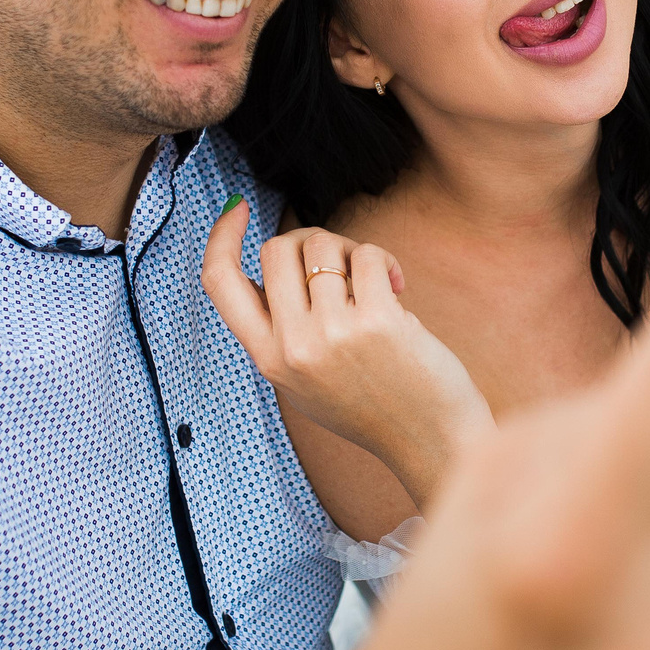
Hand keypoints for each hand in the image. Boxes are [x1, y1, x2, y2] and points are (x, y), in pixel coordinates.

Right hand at [202, 199, 491, 503]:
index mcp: (268, 359)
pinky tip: (398, 287)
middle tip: (342, 265)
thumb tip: (275, 260)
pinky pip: (367, 256)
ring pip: (323, 246)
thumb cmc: (372, 403)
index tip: (239, 209)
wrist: (430, 440)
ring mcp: (334, 334)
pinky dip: (384, 262)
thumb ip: (281, 329)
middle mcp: (293, 347)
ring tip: (374, 281)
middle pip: (277, 249)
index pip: (219, 282)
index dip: (222, 237)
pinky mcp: (378, 322)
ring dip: (351, 251)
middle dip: (310, 242)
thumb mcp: (303, 378)